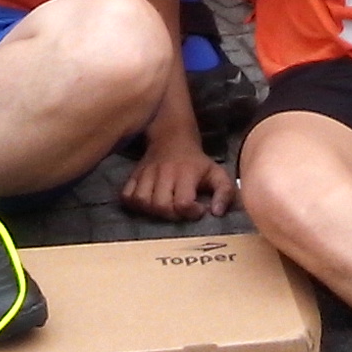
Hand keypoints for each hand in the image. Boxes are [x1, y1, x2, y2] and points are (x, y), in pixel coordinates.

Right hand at [119, 129, 234, 219]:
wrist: (172, 136)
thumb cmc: (197, 161)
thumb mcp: (217, 173)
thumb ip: (225, 193)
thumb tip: (216, 213)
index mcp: (186, 173)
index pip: (183, 203)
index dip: (191, 212)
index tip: (198, 209)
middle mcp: (164, 173)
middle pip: (161, 206)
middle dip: (172, 215)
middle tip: (180, 211)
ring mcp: (146, 174)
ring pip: (142, 202)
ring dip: (153, 211)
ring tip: (165, 208)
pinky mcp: (134, 175)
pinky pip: (126, 195)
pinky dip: (133, 204)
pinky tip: (147, 204)